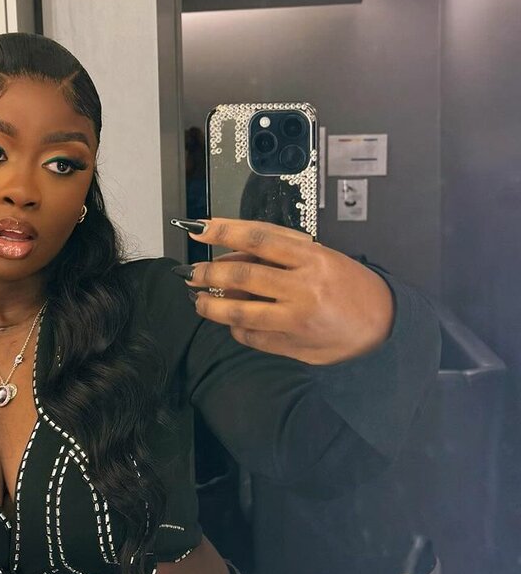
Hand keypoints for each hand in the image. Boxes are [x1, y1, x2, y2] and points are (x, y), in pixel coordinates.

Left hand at [179, 218, 394, 365]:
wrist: (382, 324)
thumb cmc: (349, 286)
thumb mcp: (320, 257)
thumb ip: (277, 256)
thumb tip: (229, 256)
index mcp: (312, 257)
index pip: (258, 238)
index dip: (224, 231)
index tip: (200, 229)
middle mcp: (303, 287)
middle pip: (242, 276)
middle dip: (208, 273)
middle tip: (191, 272)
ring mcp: (296, 319)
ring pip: (239, 311)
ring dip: (211, 305)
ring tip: (199, 300)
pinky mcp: (292, 345)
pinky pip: (250, 336)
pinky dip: (236, 327)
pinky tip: (232, 321)